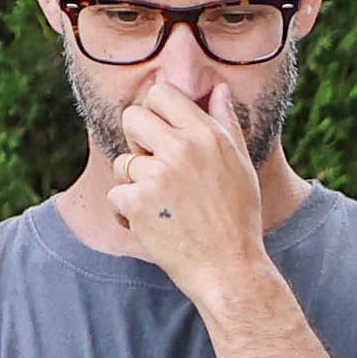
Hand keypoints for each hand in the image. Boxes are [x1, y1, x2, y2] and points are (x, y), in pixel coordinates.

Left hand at [104, 79, 270, 278]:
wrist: (229, 268)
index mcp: (208, 135)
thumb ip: (225, 123)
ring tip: (161, 206)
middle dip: (136, 140)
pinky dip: (127, 214)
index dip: (154, 111)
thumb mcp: (241, 164)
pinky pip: (116, 195)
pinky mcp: (137, 203)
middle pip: (132, 117)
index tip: (160, 134)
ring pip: (122, 162)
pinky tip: (152, 226)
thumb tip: (217, 89)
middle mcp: (182, 149)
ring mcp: (158, 175)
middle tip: (154, 168)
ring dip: (133, 184)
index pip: (161, 93)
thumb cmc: (238, 217)